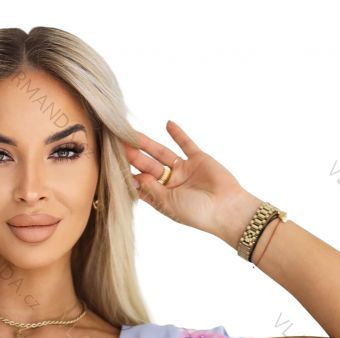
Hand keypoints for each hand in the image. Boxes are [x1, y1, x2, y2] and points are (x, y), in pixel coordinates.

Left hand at [123, 120, 258, 241]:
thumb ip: (150, 189)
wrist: (227, 209)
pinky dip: (178, 134)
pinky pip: (186, 144)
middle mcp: (171, 184)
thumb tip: (133, 176)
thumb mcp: (168, 203)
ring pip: (162, 154)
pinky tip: (167, 124)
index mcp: (162, 198)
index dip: (127, 174)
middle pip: (148, 167)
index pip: (140, 184)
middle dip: (133, 156)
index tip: (112, 165)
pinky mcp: (198, 159)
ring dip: (148, 144)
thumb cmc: (197, 213)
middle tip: (117, 143)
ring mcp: (184, 171)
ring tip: (133, 133)